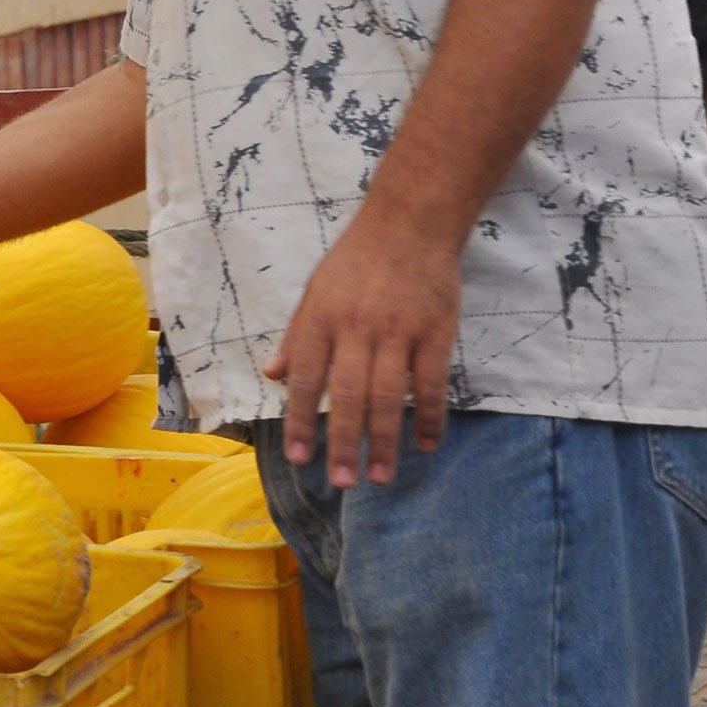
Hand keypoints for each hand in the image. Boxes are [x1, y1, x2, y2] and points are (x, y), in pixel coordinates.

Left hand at [264, 209, 460, 486]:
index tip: (299, 459)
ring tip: (380, 476)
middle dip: (342, 443)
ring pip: (388, 396)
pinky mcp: (435, 332)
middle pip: (346, 395)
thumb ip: (296, 337)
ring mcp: (398, 332)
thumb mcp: (314, 292)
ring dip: (384, 440)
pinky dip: (431, 417)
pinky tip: (426, 445)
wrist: (408, 224)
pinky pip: (432, 383)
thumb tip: (272, 375)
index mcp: (320, 320)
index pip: (306, 380)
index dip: (300, 421)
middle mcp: (356, 329)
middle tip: (342, 482)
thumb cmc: (355, 261)